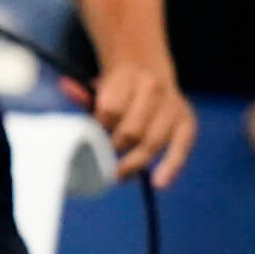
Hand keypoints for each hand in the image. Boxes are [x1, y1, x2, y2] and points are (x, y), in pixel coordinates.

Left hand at [63, 59, 196, 187]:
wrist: (148, 71)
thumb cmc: (118, 88)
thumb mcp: (100, 85)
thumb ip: (83, 92)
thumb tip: (66, 88)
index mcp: (128, 75)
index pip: (110, 111)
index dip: (99, 130)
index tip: (91, 139)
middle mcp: (154, 88)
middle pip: (131, 131)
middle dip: (114, 149)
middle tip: (102, 160)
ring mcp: (173, 105)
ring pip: (152, 143)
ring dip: (133, 162)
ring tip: (118, 174)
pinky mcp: (187, 121)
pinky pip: (181, 148)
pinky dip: (171, 166)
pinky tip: (159, 182)